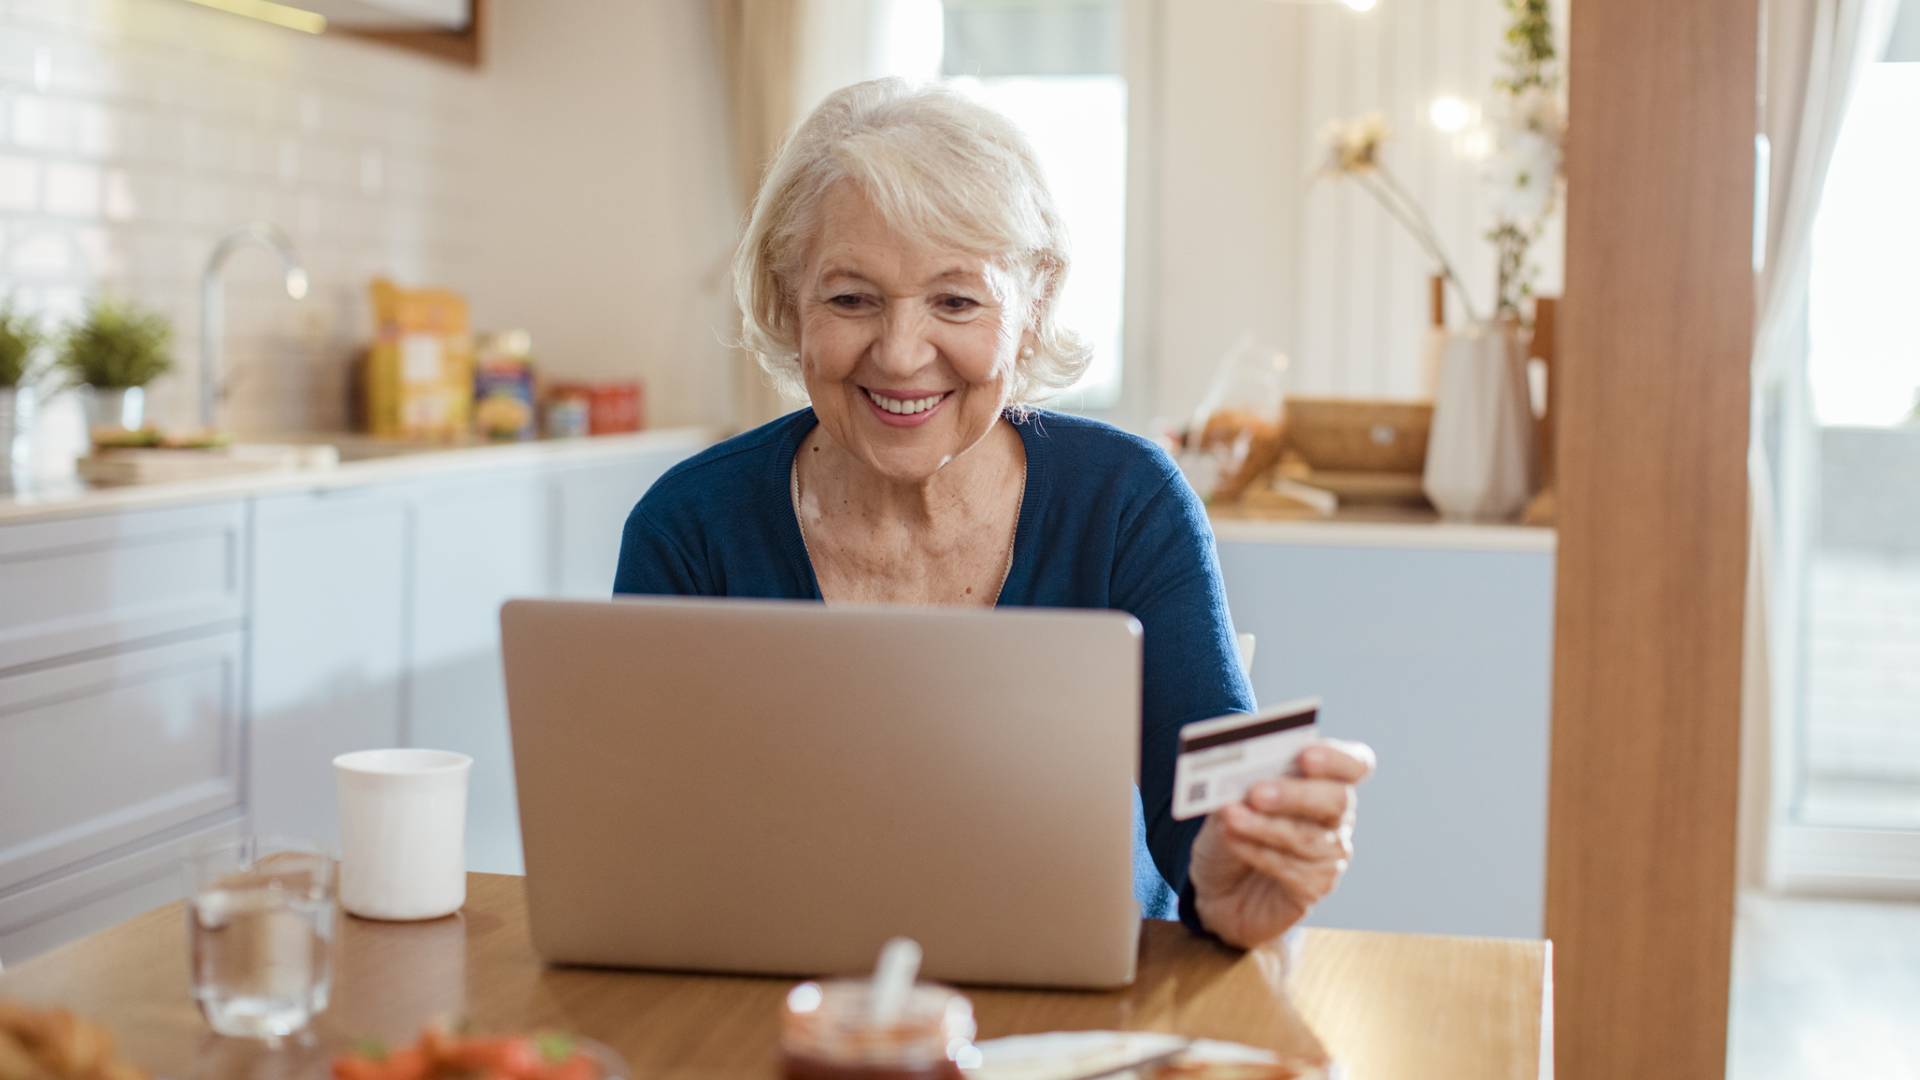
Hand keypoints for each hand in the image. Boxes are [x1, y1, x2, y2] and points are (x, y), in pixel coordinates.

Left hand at [1187, 738, 1375, 948]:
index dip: (1337, 758)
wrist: (1220, 884)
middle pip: (1337, 799)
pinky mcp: (1315, 885)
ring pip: (1307, 837)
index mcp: (1324, 779)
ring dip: (1264, 825)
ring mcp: (1331, 853)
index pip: (1354, 764)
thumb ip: (1241, 780)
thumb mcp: (1230, 795)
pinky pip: (1290, 867)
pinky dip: (1256, 851)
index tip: (1305, 755)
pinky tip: (1232, 839)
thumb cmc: (1231, 827)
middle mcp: (1336, 815)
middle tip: (1257, 792)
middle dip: (1295, 794)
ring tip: (1230, 816)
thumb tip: (1240, 772)